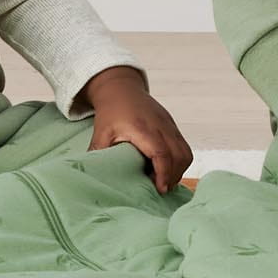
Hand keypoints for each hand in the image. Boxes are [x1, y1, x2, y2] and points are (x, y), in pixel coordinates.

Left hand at [82, 65, 193, 194]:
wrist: (121, 88)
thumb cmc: (111, 111)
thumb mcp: (101, 133)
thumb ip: (98, 154)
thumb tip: (92, 176)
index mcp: (142, 128)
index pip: (161, 153)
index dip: (164, 173)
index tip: (160, 189)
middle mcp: (160, 126)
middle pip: (178, 155)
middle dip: (173, 176)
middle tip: (160, 189)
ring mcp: (169, 125)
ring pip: (185, 152)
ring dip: (179, 170)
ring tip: (164, 181)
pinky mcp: (172, 126)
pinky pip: (184, 146)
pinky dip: (180, 161)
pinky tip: (167, 169)